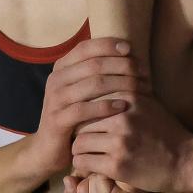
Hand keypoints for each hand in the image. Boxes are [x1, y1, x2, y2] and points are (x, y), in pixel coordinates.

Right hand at [26, 38, 144, 174]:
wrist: (49, 148)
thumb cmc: (75, 115)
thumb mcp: (82, 90)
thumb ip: (95, 72)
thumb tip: (126, 51)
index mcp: (61, 67)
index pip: (86, 47)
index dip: (108, 45)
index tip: (130, 49)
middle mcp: (56, 79)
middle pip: (94, 64)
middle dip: (122, 65)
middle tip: (143, 71)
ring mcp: (55, 99)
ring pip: (93, 84)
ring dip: (120, 84)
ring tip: (139, 88)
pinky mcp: (57, 120)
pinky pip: (84, 109)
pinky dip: (106, 106)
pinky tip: (123, 106)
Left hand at [71, 93, 192, 191]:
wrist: (186, 161)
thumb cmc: (165, 131)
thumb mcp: (149, 103)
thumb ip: (127, 89)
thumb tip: (103, 75)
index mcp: (129, 97)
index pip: (89, 97)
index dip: (84, 110)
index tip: (85, 119)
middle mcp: (123, 117)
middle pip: (80, 120)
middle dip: (78, 131)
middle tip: (82, 138)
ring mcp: (120, 142)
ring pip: (79, 143)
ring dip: (80, 150)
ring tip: (86, 152)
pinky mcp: (117, 165)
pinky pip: (83, 162)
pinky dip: (83, 165)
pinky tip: (91, 165)